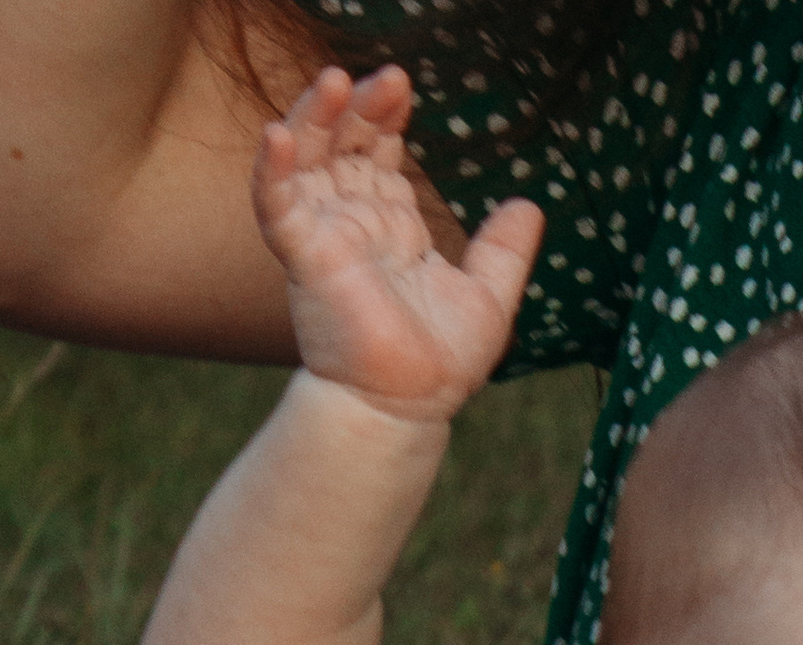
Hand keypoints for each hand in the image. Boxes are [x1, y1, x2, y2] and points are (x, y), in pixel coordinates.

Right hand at [254, 65, 541, 422]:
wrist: (410, 409)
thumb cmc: (441, 365)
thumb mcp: (489, 298)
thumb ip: (504, 251)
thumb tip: (530, 206)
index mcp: (390, 225)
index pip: (377, 151)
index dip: (386, 115)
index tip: (404, 86)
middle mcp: (352, 224)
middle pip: (343, 143)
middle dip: (359, 106)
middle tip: (387, 77)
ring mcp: (325, 238)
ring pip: (305, 160)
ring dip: (313, 117)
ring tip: (334, 80)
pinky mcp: (305, 259)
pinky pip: (275, 205)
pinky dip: (272, 168)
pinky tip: (277, 133)